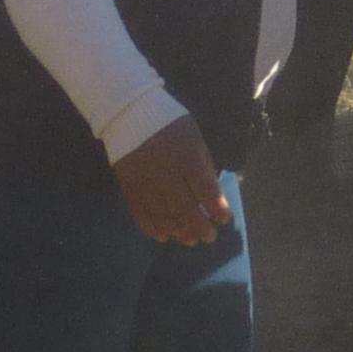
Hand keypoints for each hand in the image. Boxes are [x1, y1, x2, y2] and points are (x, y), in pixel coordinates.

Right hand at [112, 117, 227, 244]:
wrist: (130, 112)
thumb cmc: (170, 123)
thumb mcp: (194, 138)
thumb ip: (203, 166)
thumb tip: (213, 194)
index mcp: (187, 157)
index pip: (205, 190)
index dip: (216, 208)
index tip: (224, 219)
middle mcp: (166, 173)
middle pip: (184, 208)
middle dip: (199, 226)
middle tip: (209, 237)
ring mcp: (145, 182)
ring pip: (163, 214)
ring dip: (178, 231)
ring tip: (190, 240)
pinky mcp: (128, 186)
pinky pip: (140, 213)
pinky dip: (153, 227)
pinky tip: (164, 235)